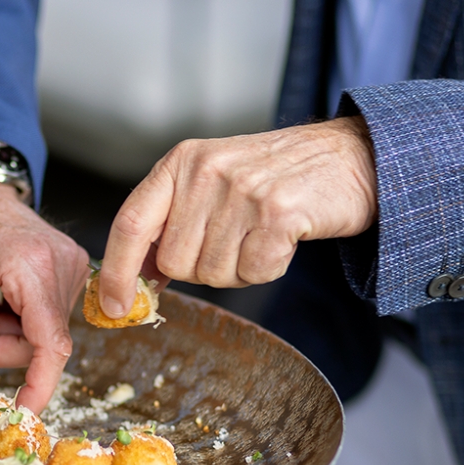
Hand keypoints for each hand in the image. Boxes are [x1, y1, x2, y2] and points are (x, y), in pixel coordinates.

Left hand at [0, 157, 89, 413]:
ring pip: (47, 334)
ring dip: (9, 332)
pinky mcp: (74, 267)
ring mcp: (74, 265)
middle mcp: (64, 265)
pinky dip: (20, 318)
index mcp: (32, 268)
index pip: (51, 346)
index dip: (39, 385)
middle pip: (44, 344)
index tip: (23, 413)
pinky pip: (50, 317)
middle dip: (2, 349)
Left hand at [96, 116, 377, 316]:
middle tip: (236, 242)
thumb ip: (171, 224)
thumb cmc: (274, 179)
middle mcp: (206, 170)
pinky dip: (269, 268)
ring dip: (239, 269)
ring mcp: (242, 190)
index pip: (130, 224)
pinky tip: (282, 240)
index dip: (117, 272)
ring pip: (214, 273)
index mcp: (180, 162)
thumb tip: (136, 279)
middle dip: (203, 269)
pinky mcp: (278, 212)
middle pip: (176, 262)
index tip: (113, 306)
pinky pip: (253, 272)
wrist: (349, 158)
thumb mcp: (211, 184)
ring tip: (261, 235)